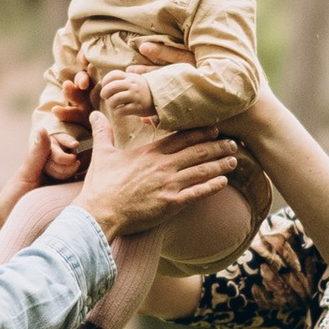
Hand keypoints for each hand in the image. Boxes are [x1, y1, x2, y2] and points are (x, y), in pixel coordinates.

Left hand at [16, 109, 87, 188]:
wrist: (12, 218)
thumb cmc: (15, 193)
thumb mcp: (26, 172)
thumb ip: (38, 152)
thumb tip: (43, 128)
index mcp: (45, 156)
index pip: (62, 141)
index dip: (67, 143)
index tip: (73, 146)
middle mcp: (57, 165)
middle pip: (71, 155)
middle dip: (64, 162)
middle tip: (51, 175)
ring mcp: (65, 179)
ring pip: (78, 168)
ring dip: (69, 173)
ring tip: (58, 184)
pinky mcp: (70, 193)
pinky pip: (81, 184)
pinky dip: (81, 183)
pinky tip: (77, 186)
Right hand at [78, 112, 232, 248]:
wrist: (99, 213)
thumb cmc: (100, 186)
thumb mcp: (102, 154)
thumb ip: (103, 133)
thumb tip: (94, 115)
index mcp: (149, 153)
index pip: (180, 138)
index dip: (200, 132)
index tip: (214, 129)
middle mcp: (163, 165)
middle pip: (196, 151)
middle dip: (217, 146)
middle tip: (233, 142)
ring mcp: (168, 184)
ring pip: (201, 170)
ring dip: (220, 164)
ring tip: (234, 159)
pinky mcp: (171, 203)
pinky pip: (197, 193)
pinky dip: (212, 186)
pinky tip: (224, 182)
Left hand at [97, 68, 155, 119]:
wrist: (162, 99)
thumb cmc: (145, 90)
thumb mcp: (138, 79)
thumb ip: (128, 76)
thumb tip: (119, 74)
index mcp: (131, 77)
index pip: (113, 75)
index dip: (106, 81)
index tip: (105, 86)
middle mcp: (132, 85)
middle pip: (111, 87)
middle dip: (105, 93)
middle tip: (106, 97)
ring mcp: (135, 96)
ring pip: (114, 100)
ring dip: (111, 104)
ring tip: (114, 106)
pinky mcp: (138, 108)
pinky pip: (121, 111)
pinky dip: (118, 112)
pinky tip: (121, 111)